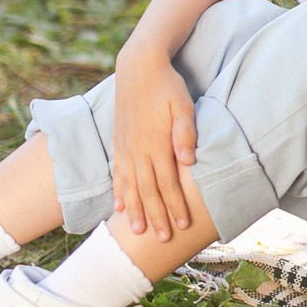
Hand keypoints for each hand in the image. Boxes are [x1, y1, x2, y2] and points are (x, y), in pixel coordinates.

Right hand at [109, 53, 197, 241]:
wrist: (138, 66)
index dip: (175, 205)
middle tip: (162, 240)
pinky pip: (118, 173)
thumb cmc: (167, 85)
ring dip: (135, 210)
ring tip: (138, 231)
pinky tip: (119, 208)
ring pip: (130, 186)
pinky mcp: (119, 142)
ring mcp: (126, 147)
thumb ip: (185, 132)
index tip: (182, 225)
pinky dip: (119, 192)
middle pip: (148, 190)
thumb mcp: (184, 104)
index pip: (167, 182)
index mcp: (156, 143)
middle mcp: (138, 149)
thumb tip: (189, 161)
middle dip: (156, 216)